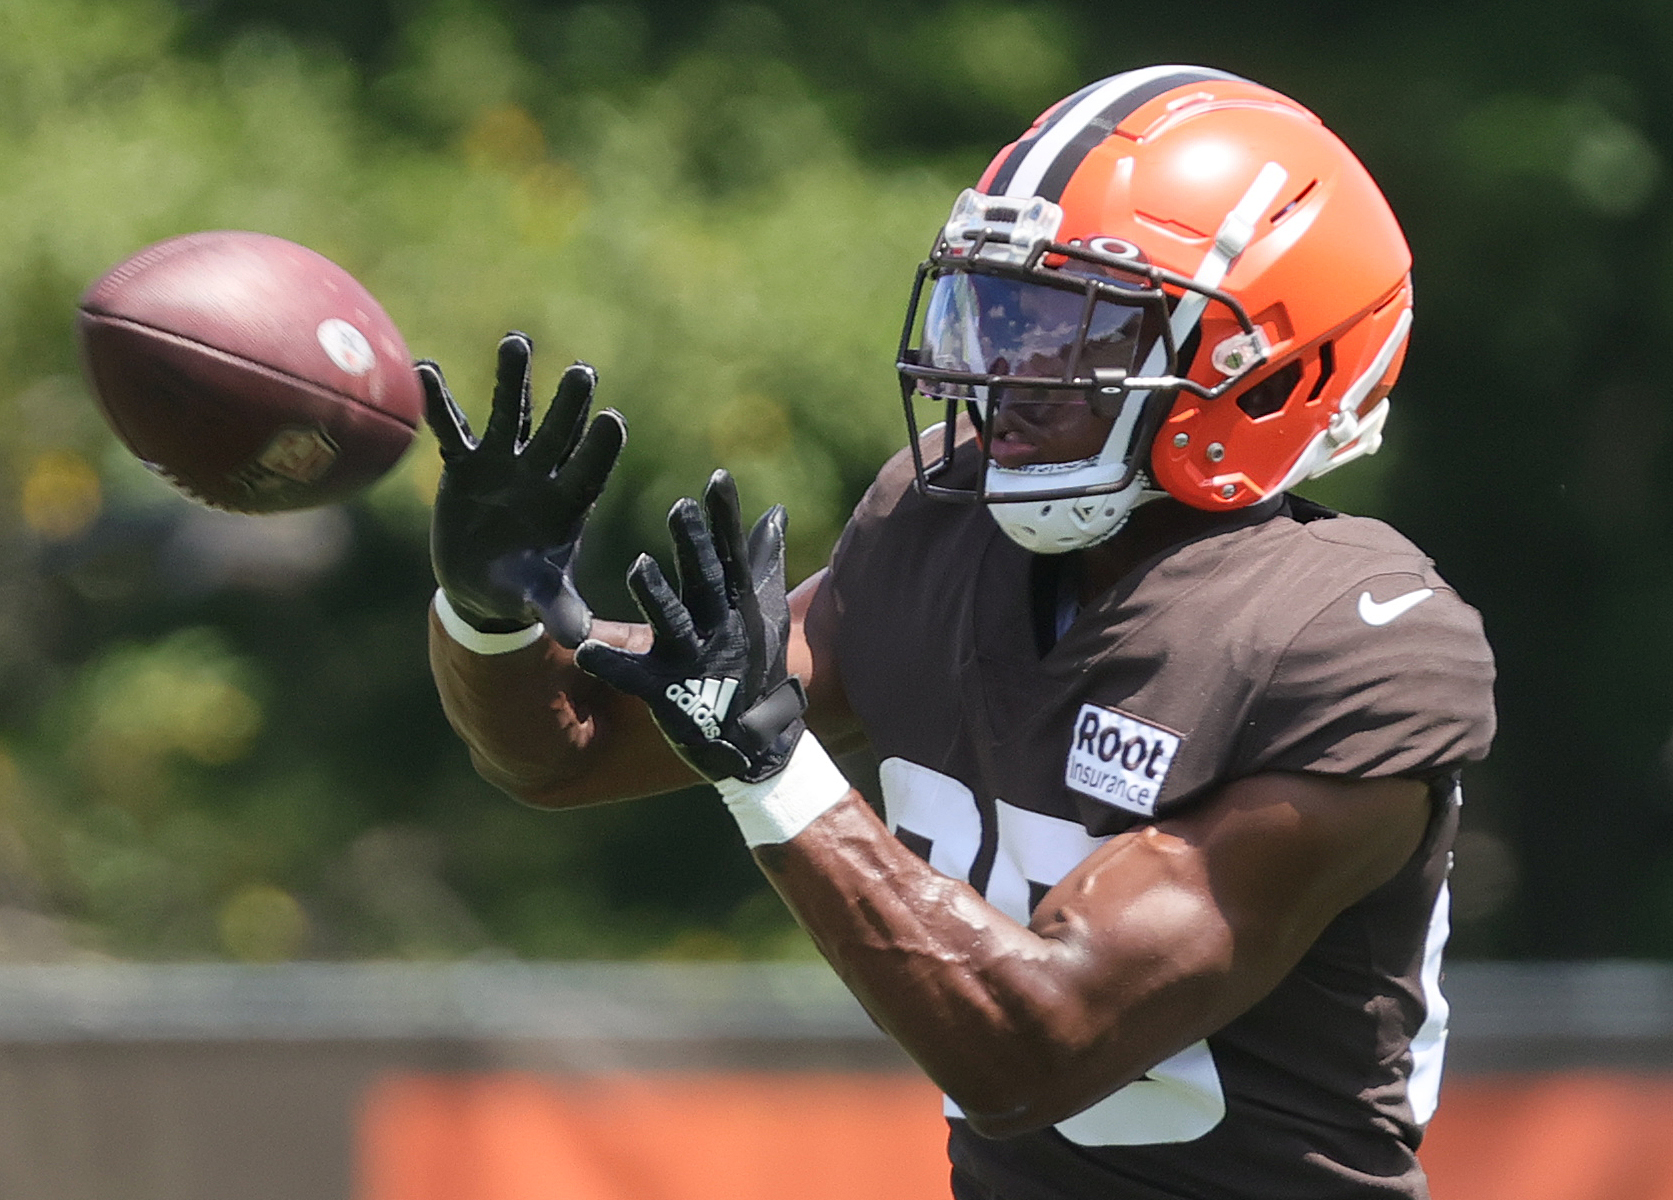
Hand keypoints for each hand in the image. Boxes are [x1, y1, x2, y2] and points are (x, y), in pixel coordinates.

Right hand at [420, 332, 625, 646]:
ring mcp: (504, 464)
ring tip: (517, 342)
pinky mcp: (465, 465)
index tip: (613, 419)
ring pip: (513, 414)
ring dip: (513, 379)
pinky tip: (424, 369)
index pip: (588, 471)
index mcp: (567, 505)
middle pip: (558, 433)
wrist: (483, 584)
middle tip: (583, 372)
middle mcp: (541, 475)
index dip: (599, 448)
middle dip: (569, 404)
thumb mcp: (539, 601)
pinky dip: (438, 402)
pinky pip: (451, 428)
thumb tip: (576, 638)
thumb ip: (557, 611)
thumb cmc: (522, 589)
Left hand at [575, 470, 805, 782]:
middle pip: (706, 581)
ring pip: (673, 624)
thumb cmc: (755, 665)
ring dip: (657, 596)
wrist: (756, 740)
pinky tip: (584, 650)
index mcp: (735, 606)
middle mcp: (718, 630)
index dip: (725, 518)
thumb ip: (763, 559)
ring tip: (639, 565)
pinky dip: (612, 665)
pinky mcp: (666, 694)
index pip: (731, 554)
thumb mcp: (762, 611)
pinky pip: (634, 678)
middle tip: (680, 508)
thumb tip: (776, 511)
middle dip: (693, 546)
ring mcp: (694, 662)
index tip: (717, 479)